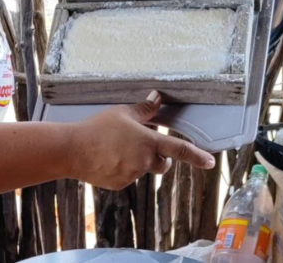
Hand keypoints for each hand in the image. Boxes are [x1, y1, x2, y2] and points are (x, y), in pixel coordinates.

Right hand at [69, 92, 215, 189]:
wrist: (72, 150)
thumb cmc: (97, 128)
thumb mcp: (123, 113)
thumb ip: (144, 109)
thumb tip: (158, 97)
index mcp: (148, 142)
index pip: (180, 150)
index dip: (198, 157)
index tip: (211, 163)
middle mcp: (144, 161)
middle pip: (164, 163)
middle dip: (160, 157)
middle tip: (142, 145)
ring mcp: (132, 175)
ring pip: (143, 169)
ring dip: (137, 162)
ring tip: (116, 149)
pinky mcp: (119, 184)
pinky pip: (128, 177)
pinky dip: (122, 170)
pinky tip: (107, 159)